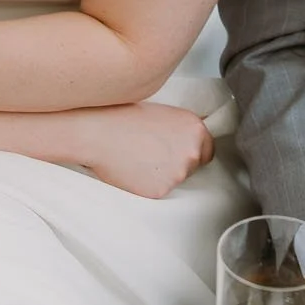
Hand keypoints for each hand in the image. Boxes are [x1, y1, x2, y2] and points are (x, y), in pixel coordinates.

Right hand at [74, 102, 213, 198]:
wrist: (98, 132)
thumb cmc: (125, 117)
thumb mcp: (163, 113)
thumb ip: (182, 129)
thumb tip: (190, 141)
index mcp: (196, 129)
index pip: (207, 150)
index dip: (191, 151)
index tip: (176, 151)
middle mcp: (192, 152)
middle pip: (193, 166)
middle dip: (177, 162)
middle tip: (152, 153)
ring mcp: (178, 174)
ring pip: (176, 179)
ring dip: (163, 174)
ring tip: (140, 158)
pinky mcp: (161, 191)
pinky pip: (159, 190)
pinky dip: (148, 184)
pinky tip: (134, 169)